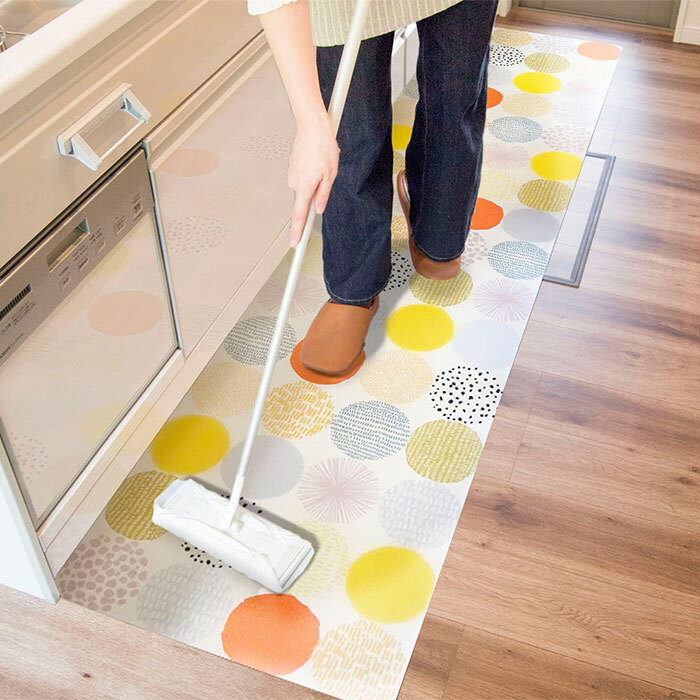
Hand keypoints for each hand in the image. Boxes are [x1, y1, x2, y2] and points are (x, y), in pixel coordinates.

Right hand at [287, 110, 338, 245]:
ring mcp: (291, 173)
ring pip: (306, 185)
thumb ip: (323, 195)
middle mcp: (294, 182)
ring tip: (323, 161)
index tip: (295, 243)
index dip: (297, 231)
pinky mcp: (292, 166)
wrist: (312, 126)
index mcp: (304, 187)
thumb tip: (319, 208)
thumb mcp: (331, 175)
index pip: (299, 216)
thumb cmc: (322, 146)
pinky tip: (317, 158)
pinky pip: (303, 175)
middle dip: (317, 190)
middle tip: (326, 173)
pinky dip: (311, 170)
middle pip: (306, 197)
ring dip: (315, 178)